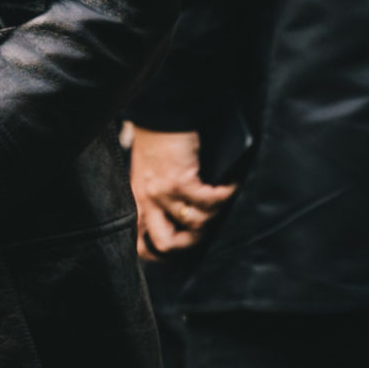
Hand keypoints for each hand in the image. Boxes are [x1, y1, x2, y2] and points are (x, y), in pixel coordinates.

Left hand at [129, 126, 236, 256]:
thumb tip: (185, 215)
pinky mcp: (179, 181)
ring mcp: (161, 193)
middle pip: (167, 244)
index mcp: (139, 200)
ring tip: (222, 196)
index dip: (159, 255)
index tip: (177, 252)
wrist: (163, 112)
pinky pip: (209, 202)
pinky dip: (225, 195)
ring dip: (215, 212)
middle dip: (193, 241)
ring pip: (196, 223)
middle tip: (207, 224)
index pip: (139, 243)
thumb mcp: (151, 172)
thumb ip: (160, 195)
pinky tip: (230, 184)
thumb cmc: (161, 139)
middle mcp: (147, 200)